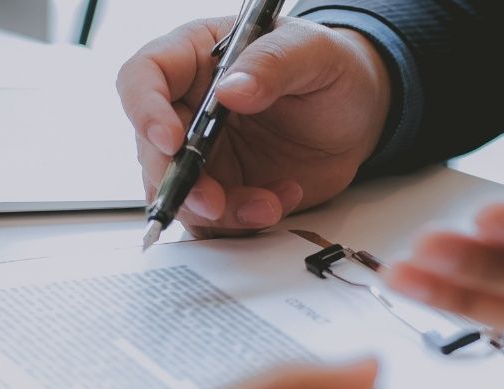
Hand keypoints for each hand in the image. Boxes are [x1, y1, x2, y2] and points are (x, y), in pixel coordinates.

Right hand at [117, 17, 391, 234]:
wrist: (360, 114)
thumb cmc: (331, 68)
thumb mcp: (312, 52)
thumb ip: (272, 64)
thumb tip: (231, 89)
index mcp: (195, 57)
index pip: (144, 77)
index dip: (145, 110)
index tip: (171, 140)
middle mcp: (188, 107)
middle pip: (152, 148)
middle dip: (180, 182)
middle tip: (213, 202)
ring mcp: (204, 153)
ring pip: (180, 192)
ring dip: (217, 211)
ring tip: (268, 204)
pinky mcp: (224, 189)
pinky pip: (214, 220)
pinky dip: (242, 222)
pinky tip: (280, 200)